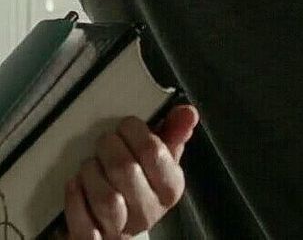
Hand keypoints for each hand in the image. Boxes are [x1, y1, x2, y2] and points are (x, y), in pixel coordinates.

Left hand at [62, 104, 198, 238]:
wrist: (116, 224)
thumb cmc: (139, 182)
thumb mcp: (159, 158)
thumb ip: (174, 132)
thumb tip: (189, 113)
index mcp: (169, 187)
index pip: (154, 150)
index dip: (134, 131)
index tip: (125, 126)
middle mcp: (149, 211)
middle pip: (126, 170)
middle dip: (109, 147)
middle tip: (104, 142)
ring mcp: (122, 230)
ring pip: (106, 198)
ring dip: (91, 172)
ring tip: (90, 164)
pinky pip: (84, 224)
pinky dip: (75, 199)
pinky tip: (76, 184)